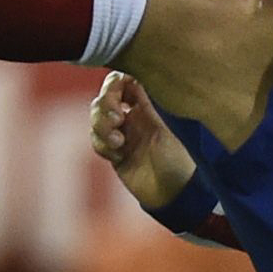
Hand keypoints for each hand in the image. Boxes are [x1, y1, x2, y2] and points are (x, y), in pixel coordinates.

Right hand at [91, 71, 198, 214]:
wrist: (172, 193)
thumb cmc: (176, 160)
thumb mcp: (161, 129)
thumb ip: (144, 106)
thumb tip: (131, 78)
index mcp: (146, 106)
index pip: (122, 82)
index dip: (113, 83)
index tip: (115, 92)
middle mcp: (132, 117)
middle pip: (103, 100)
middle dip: (104, 108)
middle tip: (117, 121)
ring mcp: (121, 134)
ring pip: (96, 120)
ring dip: (101, 128)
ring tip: (118, 143)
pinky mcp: (114, 152)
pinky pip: (97, 141)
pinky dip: (102, 146)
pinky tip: (117, 156)